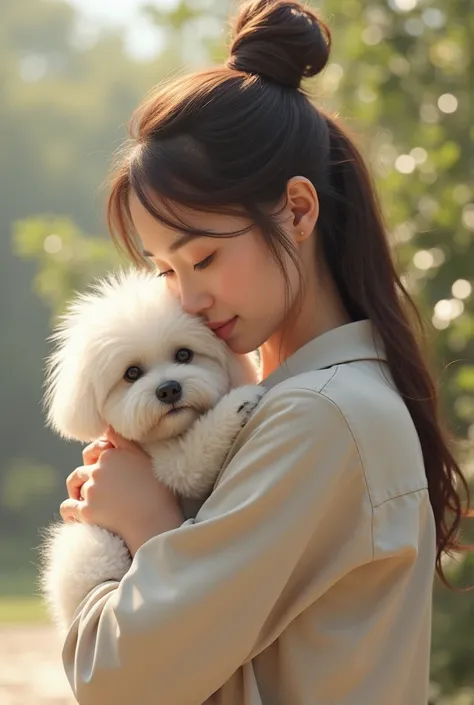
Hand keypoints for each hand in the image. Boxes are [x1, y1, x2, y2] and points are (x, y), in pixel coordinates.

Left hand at [60, 428, 183, 554]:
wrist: (155, 523)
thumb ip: (124, 442)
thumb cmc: (157, 492)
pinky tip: (76, 516)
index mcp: (112, 454)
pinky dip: (70, 511)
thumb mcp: (144, 460)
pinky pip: (67, 507)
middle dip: (86, 478)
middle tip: (98, 490)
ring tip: (88, 501)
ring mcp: (90, 490)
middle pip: (83, 470)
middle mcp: (97, 469)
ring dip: (77, 491)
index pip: (94, 451)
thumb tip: (107, 428)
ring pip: (74, 486)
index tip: (106, 472)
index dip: (97, 460)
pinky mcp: (85, 510)